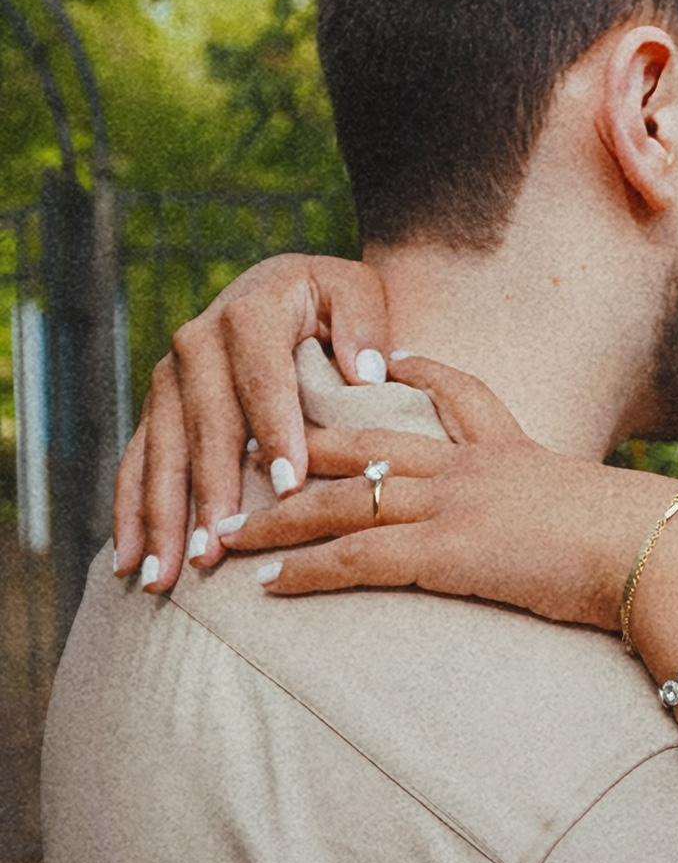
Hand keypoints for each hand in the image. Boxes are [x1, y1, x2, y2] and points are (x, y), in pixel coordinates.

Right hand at [114, 254, 391, 593]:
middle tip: (216, 553)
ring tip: (166, 576)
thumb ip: (364, 323)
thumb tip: (364, 373)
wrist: (285, 286)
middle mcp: (198, 343)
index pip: (265, 381)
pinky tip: (129, 561)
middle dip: (209, 493)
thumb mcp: (357, 292)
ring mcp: (171, 377)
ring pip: (162, 452)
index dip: (276, 432)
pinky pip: (137, 462)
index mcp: (250, 314)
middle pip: (205, 426)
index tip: (290, 487)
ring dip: (161, 517)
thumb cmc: (331, 300)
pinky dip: (130, 512)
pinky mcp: (158, 406)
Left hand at [218, 355, 657, 631]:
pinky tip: (270, 585)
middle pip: (368, 443)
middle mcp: (473, 466)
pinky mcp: (446, 551)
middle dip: (304, 448)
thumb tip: (614, 534)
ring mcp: (454, 504)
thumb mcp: (614, 511)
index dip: (421, 374)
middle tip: (254, 452)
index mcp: (516, 451)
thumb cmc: (653, 539)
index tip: (391, 361)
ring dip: (279, 517)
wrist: (658, 549)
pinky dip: (307, 570)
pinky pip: (356, 556)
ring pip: (343, 498)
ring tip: (230, 532)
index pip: (461, 394)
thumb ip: (590, 513)